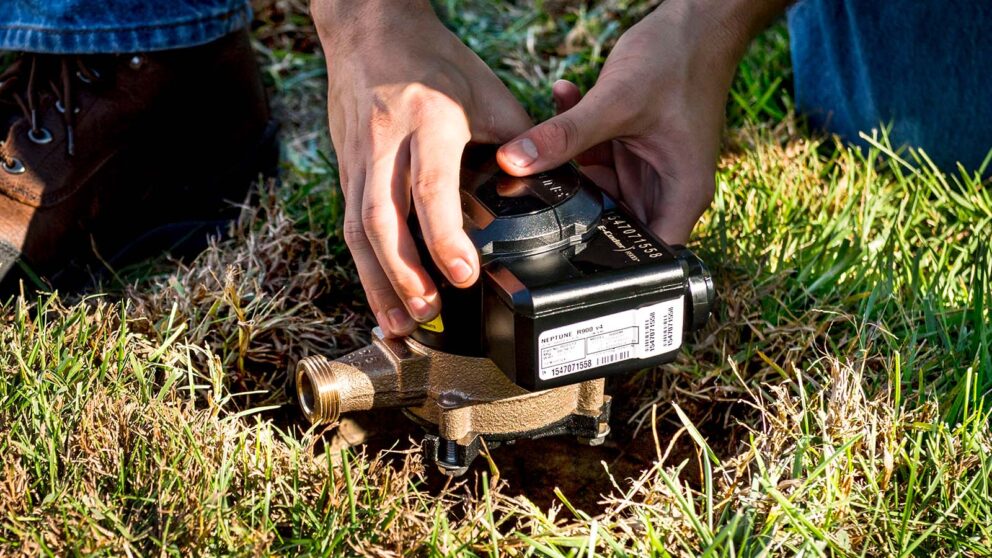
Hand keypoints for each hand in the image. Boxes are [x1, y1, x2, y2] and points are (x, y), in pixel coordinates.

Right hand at [312, 0, 531, 335]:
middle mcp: (386, 142)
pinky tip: (381, 294)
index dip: (445, 237)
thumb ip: (518, 141)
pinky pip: (349, 224)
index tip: (464, 275)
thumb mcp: (488, 92)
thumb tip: (550, 187)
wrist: (369, 29)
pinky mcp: (346, 169)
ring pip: (357, 229)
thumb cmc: (434, 60)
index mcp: (428, 119)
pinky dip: (365, 265)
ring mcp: (358, 158)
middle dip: (402, 274)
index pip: (431, 188)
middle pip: (381, 219)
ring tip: (399, 323)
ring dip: (378, 281)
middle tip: (428, 313)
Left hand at [497, 0, 784, 243]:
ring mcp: (646, 169)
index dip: (606, 262)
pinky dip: (575, 135)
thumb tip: (514, 162)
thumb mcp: (616, 102)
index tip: (560, 250)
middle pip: (612, 223)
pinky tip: (565, 98)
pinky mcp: (630, 148)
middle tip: (536, 184)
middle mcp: (666, 190)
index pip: (646, 257)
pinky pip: (593, 155)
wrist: (693, 20)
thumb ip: (564, 136)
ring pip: (595, 187)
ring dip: (570, 160)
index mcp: (681, 195)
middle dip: (574, 204)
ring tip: (548, 131)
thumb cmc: (679, 61)